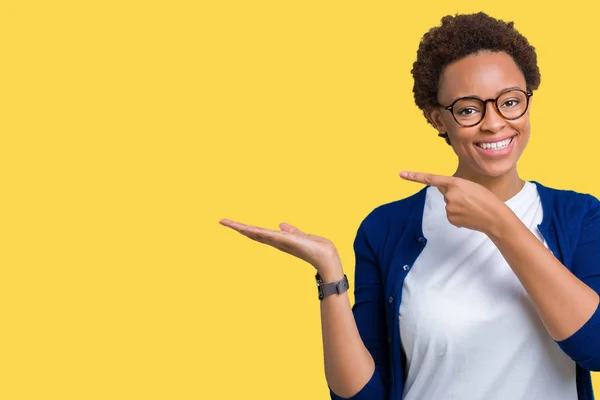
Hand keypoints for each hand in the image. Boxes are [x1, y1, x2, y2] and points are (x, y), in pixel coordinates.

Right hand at [219, 219, 342, 274]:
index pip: (257, 232)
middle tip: (222, 221)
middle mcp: (275, 241)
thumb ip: (291, 231)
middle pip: (252, 233)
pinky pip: (268, 235)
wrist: (326, 257)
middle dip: (237, 227)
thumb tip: (282, 225)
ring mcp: (279, 241)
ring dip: (242, 228)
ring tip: (228, 222)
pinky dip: (257, 232)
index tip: (230, 223)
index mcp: (277, 239)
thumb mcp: (300, 236)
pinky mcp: (285, 241)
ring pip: (256, 233)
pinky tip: (247, 229)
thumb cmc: (314, 248)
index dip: (244, 228)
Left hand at [399, 171, 507, 233]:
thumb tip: (443, 192)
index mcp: (455, 183)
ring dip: (458, 206)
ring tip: (472, 208)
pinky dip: (459, 215)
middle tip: (471, 200)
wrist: (495, 217)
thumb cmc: (486, 199)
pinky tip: (469, 215)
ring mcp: (449, 208)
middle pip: (446, 194)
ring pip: (449, 205)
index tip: (401, 174)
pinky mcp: (450, 218)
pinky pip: (451, 215)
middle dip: (456, 196)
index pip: (431, 179)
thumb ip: (455, 186)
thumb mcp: (471, 186)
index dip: (415, 176)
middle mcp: (449, 195)